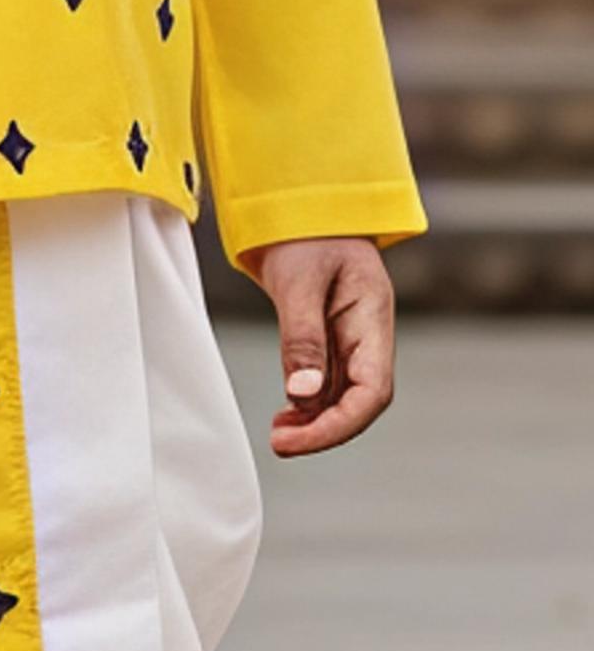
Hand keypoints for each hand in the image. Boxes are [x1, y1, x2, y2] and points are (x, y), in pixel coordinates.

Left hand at [244, 238, 395, 458]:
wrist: (300, 206)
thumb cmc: (304, 234)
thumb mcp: (298, 283)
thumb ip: (302, 338)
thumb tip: (303, 394)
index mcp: (373, 318)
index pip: (373, 390)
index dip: (339, 424)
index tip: (295, 440)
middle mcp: (369, 336)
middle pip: (361, 403)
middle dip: (324, 430)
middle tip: (279, 443)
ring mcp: (353, 342)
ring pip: (343, 399)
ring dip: (313, 423)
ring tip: (278, 433)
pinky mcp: (333, 345)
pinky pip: (328, 388)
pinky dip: (307, 408)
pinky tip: (283, 417)